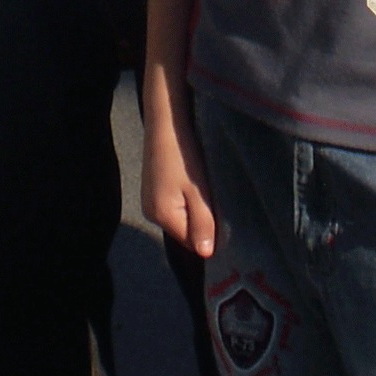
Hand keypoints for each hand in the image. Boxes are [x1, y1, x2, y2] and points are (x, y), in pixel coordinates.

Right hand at [141, 108, 215, 257]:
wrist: (167, 120)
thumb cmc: (184, 155)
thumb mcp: (198, 191)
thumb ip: (203, 223)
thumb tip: (206, 255)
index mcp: (161, 216)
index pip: (190, 243)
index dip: (209, 234)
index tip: (226, 220)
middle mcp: (151, 213)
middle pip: (184, 230)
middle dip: (203, 221)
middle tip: (218, 201)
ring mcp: (150, 199)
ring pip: (181, 215)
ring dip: (196, 208)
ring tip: (208, 189)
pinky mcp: (153, 186)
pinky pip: (175, 203)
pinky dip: (187, 197)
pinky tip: (195, 181)